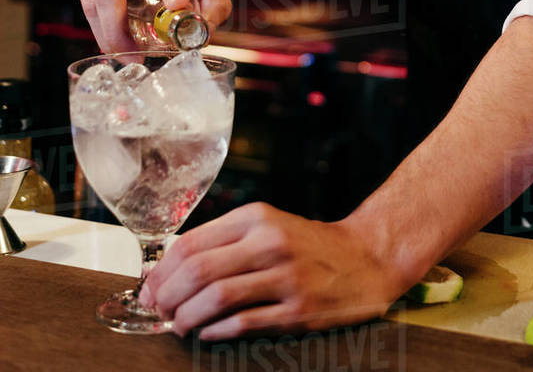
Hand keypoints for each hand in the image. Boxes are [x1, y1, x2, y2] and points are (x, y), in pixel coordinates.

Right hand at [70, 0, 230, 51]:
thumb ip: (214, 0)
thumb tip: (206, 31)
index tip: (178, 5)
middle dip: (118, 33)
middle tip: (135, 57)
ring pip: (92, 2)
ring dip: (107, 34)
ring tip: (126, 49)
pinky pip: (83, 1)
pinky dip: (97, 23)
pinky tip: (113, 28)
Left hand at [138, 202, 407, 339]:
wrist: (366, 258)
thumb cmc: (310, 245)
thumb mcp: (269, 226)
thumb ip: (226, 241)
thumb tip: (173, 268)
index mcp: (257, 217)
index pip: (192, 242)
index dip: (162, 270)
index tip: (149, 288)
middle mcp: (270, 242)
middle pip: (199, 270)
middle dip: (167, 296)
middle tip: (158, 311)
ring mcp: (285, 277)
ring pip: (217, 297)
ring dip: (187, 318)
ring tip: (178, 326)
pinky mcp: (298, 310)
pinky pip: (244, 323)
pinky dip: (217, 331)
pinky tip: (208, 333)